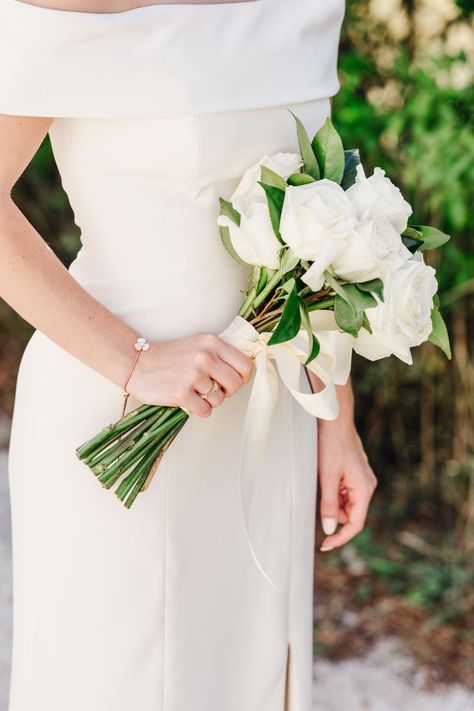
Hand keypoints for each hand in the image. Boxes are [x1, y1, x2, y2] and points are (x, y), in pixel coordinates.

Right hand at [126, 332, 253, 416]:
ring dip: (210, 401)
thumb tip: (244, 374)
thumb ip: (220, 355)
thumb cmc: (170, 357)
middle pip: (236, 385)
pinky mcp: (182, 393)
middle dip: (227, 392)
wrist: (137, 363)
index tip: (231, 381)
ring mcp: (193, 375)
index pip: (245, 365)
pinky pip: (205, 410)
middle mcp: (205, 357)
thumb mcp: (198, 345)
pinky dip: (199, 409)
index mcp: (212, 343)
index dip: (242, 378)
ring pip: (220, 400)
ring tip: (195, 392)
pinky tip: (188, 400)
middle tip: (212, 389)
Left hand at [317, 419, 376, 550]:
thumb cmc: (331, 445)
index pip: (356, 524)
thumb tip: (329, 529)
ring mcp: (363, 479)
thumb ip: (328, 505)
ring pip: (347, 503)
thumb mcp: (326, 477)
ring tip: (322, 481)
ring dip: (333, 501)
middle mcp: (368, 486)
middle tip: (318, 498)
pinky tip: (326, 476)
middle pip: (351, 514)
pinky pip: (346, 491)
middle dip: (333, 513)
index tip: (325, 545)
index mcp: (364, 489)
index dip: (341, 538)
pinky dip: (335, 491)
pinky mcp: (356, 473)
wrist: (335, 419)